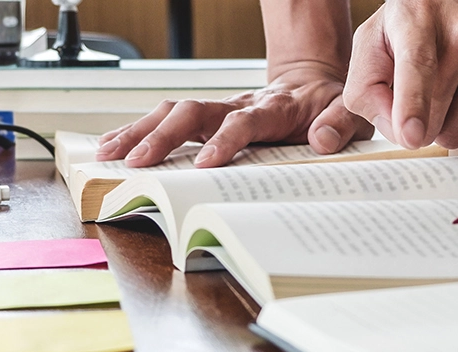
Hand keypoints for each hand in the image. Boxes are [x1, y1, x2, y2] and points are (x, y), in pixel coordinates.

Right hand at [95, 65, 372, 167]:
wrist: (314, 82)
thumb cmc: (329, 105)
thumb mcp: (348, 113)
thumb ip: (339, 125)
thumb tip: (323, 141)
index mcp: (273, 108)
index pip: (243, 122)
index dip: (225, 141)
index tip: (206, 164)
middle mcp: (238, 104)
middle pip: (193, 112)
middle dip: (162, 136)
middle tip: (137, 163)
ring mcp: (219, 109)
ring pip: (172, 112)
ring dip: (139, 132)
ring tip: (109, 154)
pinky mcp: (207, 116)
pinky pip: (166, 118)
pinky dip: (136, 131)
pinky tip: (110, 146)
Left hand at [343, 0, 457, 149]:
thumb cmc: (424, 18)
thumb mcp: (379, 33)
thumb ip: (367, 84)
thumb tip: (395, 132)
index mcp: (419, 17)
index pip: (418, 64)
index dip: (413, 104)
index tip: (411, 136)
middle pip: (434, 115)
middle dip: (419, 123)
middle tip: (421, 97)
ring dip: (447, 125)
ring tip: (449, 90)